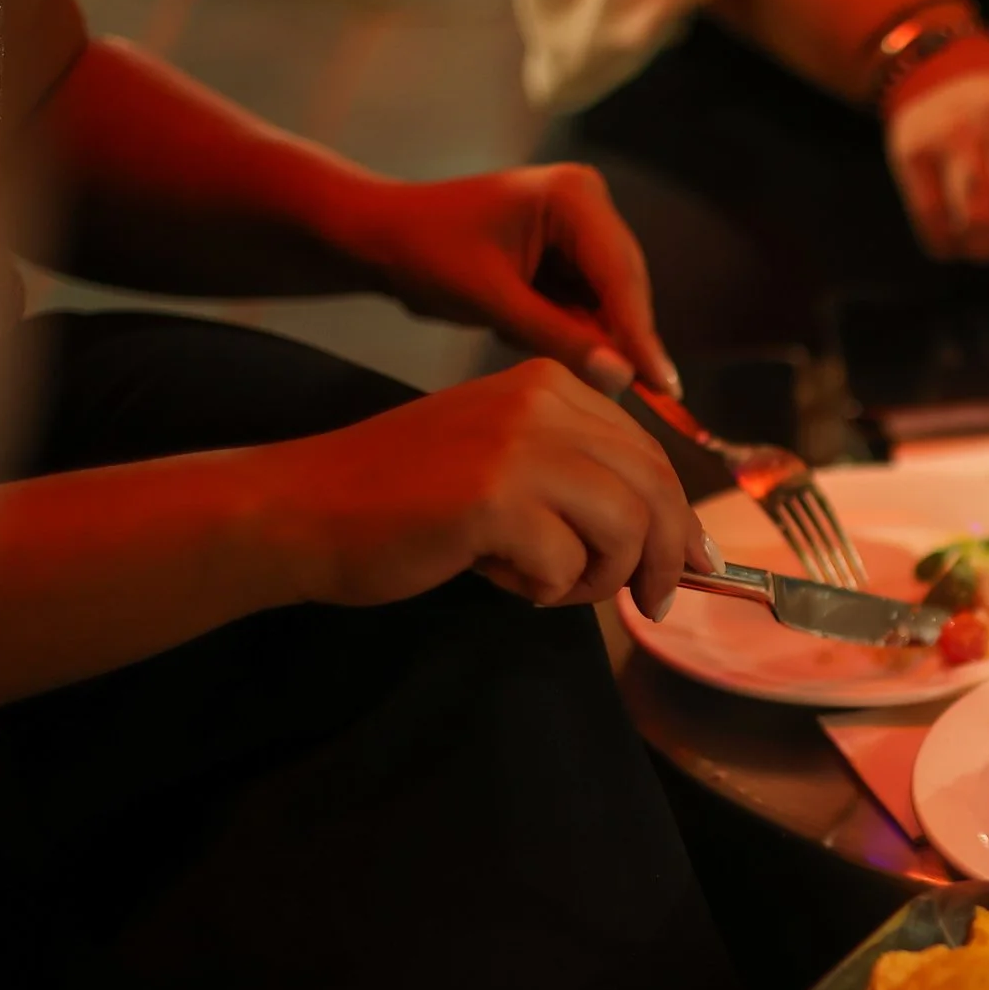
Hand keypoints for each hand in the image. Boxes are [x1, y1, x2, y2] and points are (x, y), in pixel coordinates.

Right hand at [252, 360, 709, 621]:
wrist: (301, 510)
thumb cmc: (403, 499)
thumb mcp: (504, 459)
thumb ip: (579, 477)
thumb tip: (671, 536)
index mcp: (550, 384)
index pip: (652, 456)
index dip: (680, 521)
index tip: (687, 567)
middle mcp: (541, 401)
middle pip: (655, 489)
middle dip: (663, 559)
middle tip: (650, 604)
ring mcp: (518, 445)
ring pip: (626, 529)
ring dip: (598, 579)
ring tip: (547, 586)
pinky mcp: (494, 498)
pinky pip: (567, 564)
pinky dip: (542, 590)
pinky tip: (496, 576)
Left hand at [344, 165, 679, 396]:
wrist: (381, 237)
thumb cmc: (425, 252)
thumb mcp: (492, 300)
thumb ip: (559, 338)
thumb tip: (623, 377)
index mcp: (573, 196)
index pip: (620, 276)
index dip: (642, 336)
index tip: (665, 386)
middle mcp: (588, 203)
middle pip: (625, 288)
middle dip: (625, 341)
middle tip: (647, 402)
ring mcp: (581, 227)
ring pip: (611, 301)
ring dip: (598, 340)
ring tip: (581, 371)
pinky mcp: (569, 253)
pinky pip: (589, 304)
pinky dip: (577, 333)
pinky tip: (550, 346)